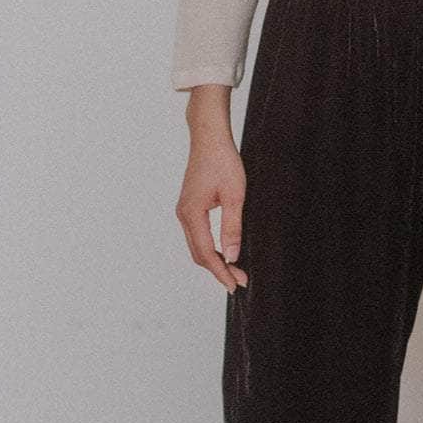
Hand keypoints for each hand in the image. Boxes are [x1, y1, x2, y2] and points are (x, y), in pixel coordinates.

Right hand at [176, 126, 249, 293]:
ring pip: (197, 246)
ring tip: (234, 270)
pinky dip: (210, 248)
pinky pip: (198, 235)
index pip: (207, 253)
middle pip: (199, 253)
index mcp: (192, 214)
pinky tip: (224, 251)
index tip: (235, 285)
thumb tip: (233, 255)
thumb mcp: (235, 195)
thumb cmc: (222, 161)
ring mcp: (184, 211)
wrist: (209, 138)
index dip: (221, 272)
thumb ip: (232, 227)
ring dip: (214, 260)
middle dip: (218, 270)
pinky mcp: (189, 206)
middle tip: (239, 280)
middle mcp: (183, 215)